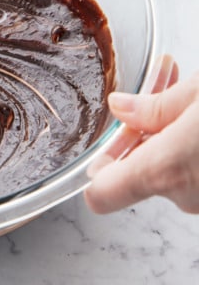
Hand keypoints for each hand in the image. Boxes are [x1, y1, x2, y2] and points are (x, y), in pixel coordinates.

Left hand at [85, 59, 198, 214]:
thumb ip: (154, 106)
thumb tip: (121, 107)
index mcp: (163, 168)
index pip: (101, 194)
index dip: (96, 171)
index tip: (102, 145)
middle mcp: (183, 194)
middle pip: (139, 170)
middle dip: (143, 132)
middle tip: (157, 90)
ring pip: (170, 168)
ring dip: (170, 134)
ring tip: (185, 92)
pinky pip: (193, 172)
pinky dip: (192, 147)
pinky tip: (198, 114)